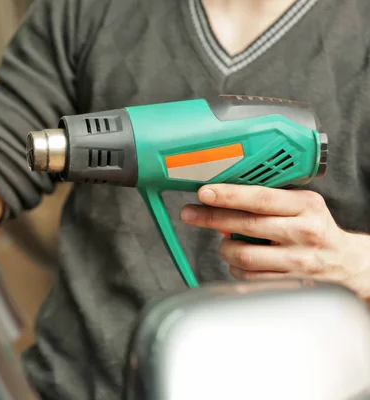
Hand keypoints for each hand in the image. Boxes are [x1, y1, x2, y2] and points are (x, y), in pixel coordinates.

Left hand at [179, 184, 369, 299]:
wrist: (347, 265)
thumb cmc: (315, 230)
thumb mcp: (301, 206)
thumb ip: (267, 202)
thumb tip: (221, 200)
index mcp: (306, 206)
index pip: (260, 198)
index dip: (229, 195)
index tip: (205, 193)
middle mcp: (304, 232)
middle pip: (245, 225)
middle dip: (211, 218)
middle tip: (190, 214)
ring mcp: (297, 261)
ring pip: (242, 254)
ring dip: (225, 248)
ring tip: (229, 243)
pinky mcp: (289, 284)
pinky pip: (247, 276)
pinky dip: (236, 268)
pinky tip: (243, 261)